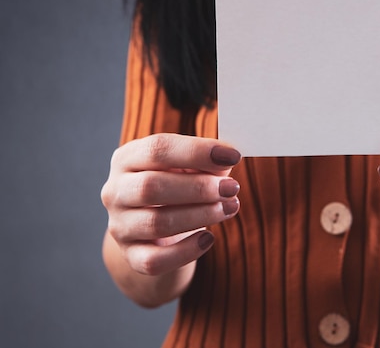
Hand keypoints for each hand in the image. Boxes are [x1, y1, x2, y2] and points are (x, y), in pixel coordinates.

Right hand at [101, 133, 241, 275]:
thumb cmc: (178, 188)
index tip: (232, 156)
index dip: (197, 151)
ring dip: (200, 215)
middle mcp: (116, 191)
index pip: (157, 149)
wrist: (159, 232)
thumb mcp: (188, 168)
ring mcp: (120, 226)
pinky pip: (155, 260)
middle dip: (198, 187)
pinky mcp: (131, 256)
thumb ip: (206, 162)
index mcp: (127, 158)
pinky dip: (186, 251)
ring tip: (229, 208)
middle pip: (151, 186)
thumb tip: (228, 158)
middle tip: (232, 188)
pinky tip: (208, 239)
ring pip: (156, 223)